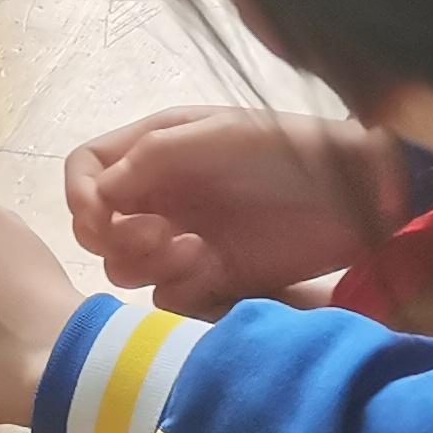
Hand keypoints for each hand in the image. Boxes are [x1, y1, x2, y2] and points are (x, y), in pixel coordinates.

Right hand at [64, 106, 404, 317]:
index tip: (98, 216)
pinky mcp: (211, 276)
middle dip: (116, 237)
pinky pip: (165, 296)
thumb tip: (97, 195)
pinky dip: (179, 286)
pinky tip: (212, 267)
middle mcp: (162, 193)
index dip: (78, 194)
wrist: (353, 192)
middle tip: (162, 235)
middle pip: (96, 228)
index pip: (86, 169)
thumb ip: (149, 157)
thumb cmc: (285, 149)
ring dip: (148, 263)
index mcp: (156, 148)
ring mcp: (183, 236)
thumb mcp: (216, 136)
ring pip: (125, 267)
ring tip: (196, 250)